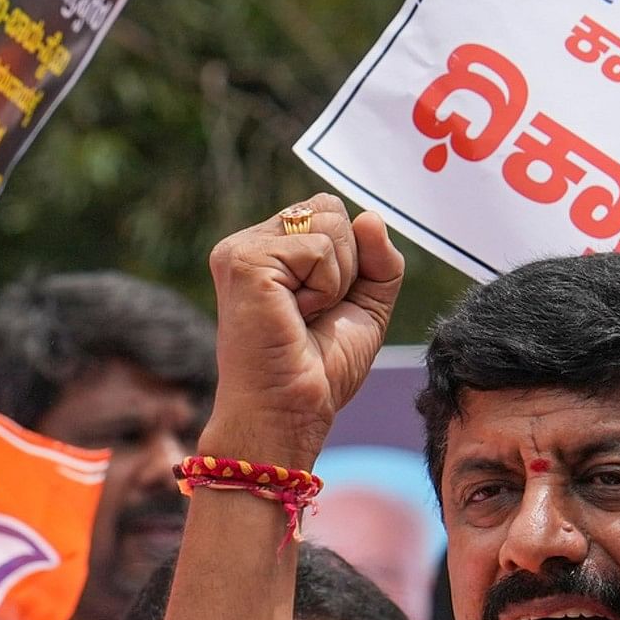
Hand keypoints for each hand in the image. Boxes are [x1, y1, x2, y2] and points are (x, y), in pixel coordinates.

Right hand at [196, 196, 399, 472]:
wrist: (290, 410)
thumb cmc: (318, 368)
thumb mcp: (365, 304)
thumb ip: (378, 259)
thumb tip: (370, 217)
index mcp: (270, 250)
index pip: (330, 213)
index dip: (350, 258)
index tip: (323, 306)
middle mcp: (249, 244)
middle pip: (331, 210)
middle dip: (346, 264)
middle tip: (314, 313)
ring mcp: (241, 250)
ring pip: (329, 224)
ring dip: (336, 280)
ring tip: (303, 316)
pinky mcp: (245, 262)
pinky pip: (319, 249)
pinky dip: (325, 288)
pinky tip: (296, 316)